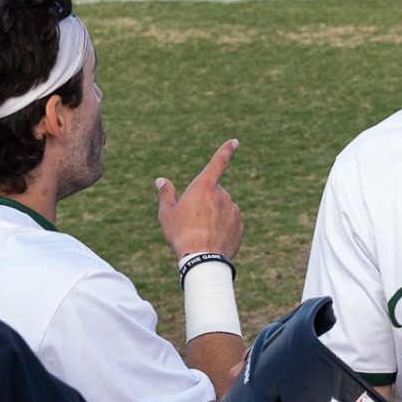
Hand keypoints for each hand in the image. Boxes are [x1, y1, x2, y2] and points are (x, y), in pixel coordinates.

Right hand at [157, 139, 243, 258]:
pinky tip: (212, 241)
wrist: (202, 259)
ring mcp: (234, 210)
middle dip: (206, 202)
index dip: (227, 150)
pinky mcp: (240, 226)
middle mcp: (222, 194)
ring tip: (201, 234)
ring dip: (214, 216)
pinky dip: (222, 229)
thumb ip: (166, 194)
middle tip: (192, 221)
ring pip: (223, 209)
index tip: (235, 141)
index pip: (218, 162)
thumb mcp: (167, 213)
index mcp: (204, 186)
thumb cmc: (181, 234)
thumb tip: (161, 181)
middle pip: (213, 193)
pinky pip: (230, 223)